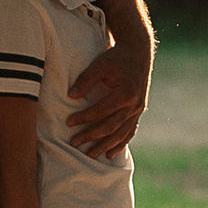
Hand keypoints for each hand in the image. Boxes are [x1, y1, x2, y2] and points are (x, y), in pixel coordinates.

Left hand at [67, 40, 147, 157]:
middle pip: (111, 126)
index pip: (102, 111)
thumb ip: (86, 79)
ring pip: (121, 133)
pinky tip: (110, 153)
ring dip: (105, 145)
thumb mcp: (101, 64)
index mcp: (126, 93)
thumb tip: (71, 96)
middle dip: (91, 136)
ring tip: (89, 154)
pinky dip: (120, 144)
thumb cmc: (118, 57)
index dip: (84, 118)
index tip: (68, 122)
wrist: (139, 53)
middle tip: (74, 143)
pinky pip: (130, 131)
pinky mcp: (138, 111)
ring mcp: (138, 110)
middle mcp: (135, 104)